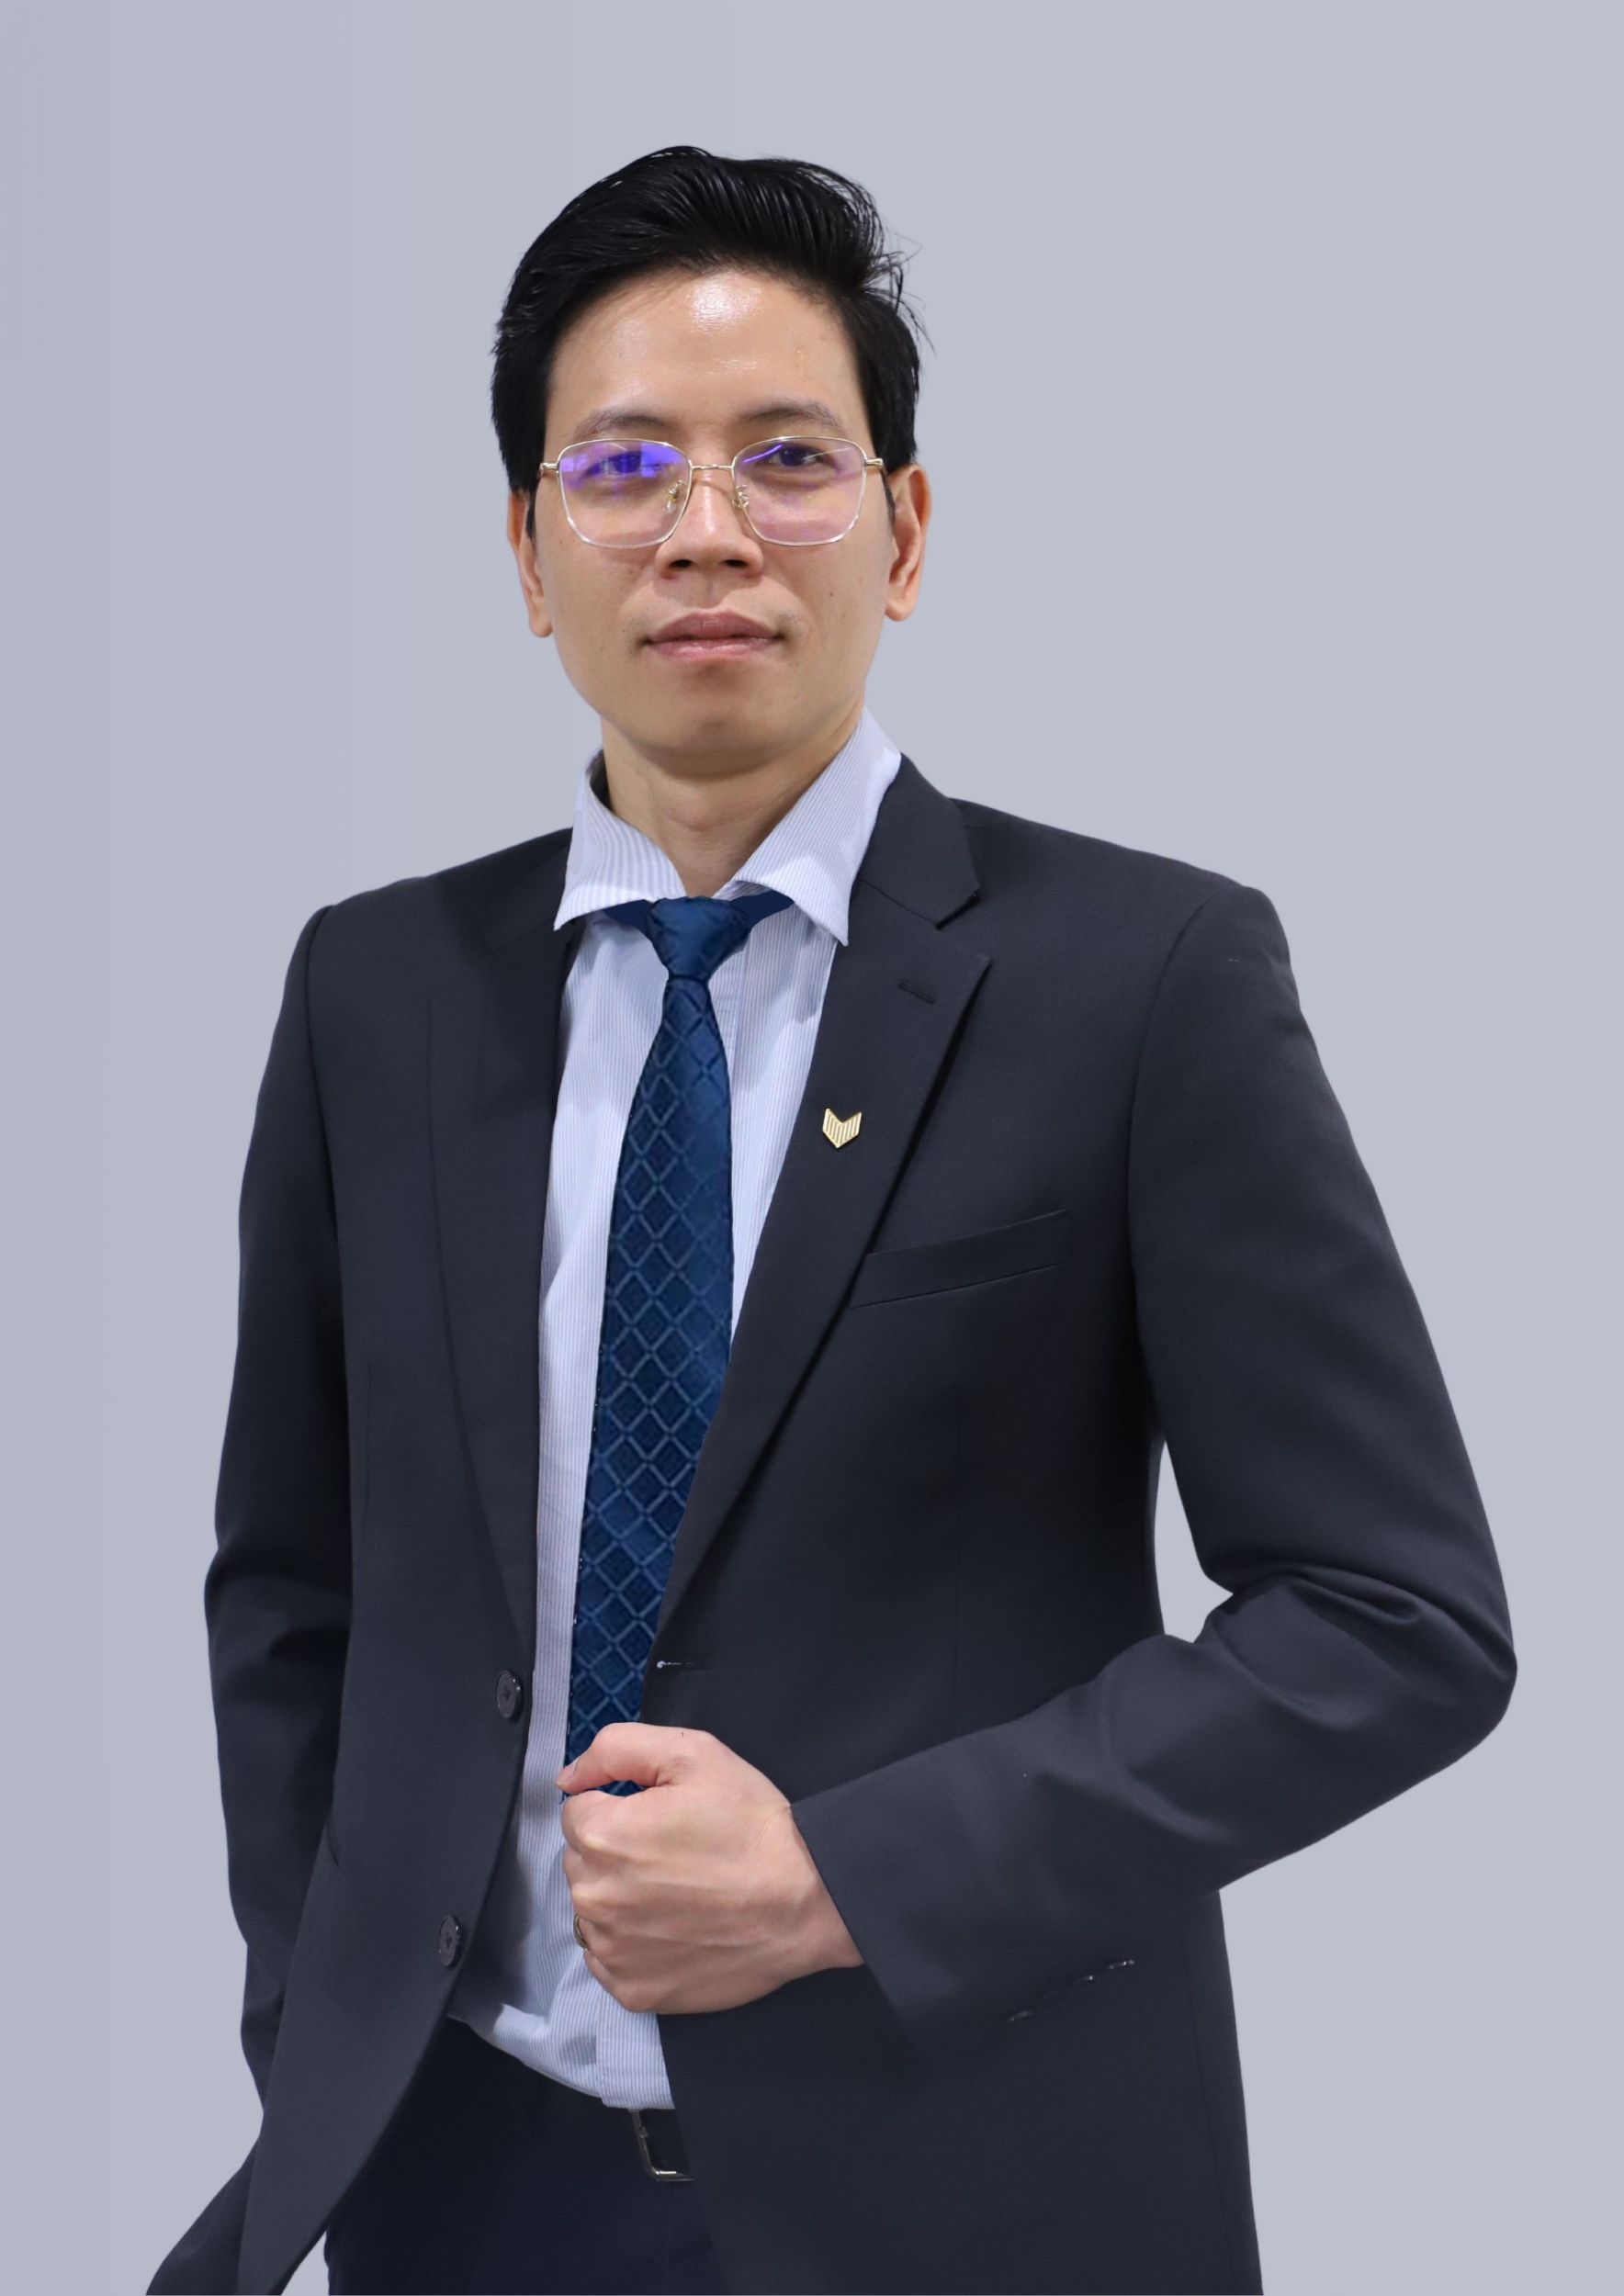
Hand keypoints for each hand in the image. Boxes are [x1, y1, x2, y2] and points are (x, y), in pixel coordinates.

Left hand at [556, 1724, 861, 2013]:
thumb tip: (569, 1779)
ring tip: (677, 1892)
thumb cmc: (752, 1824)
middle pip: (581, 1863)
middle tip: (674, 1853)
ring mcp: (612, 1951)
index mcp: (602, 1835)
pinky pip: (608, 1959)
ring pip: (592, 1911)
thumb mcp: (692, 1754)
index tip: (660, 1819)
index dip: (620, 1808)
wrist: (806, 1898)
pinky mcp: (633, 1991)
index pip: (578, 1813)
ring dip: (619, 1899)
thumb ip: (617, 1749)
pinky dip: (631, 1944)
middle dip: (616, 1852)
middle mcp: (594, 1897)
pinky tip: (673, 1928)